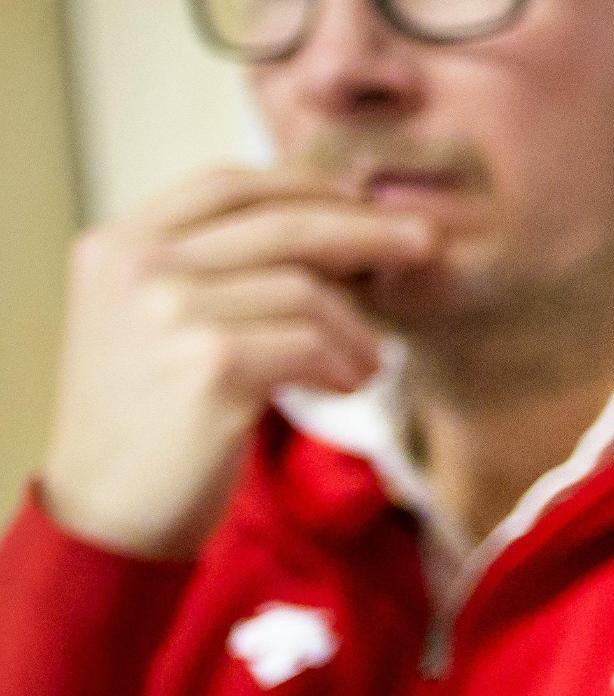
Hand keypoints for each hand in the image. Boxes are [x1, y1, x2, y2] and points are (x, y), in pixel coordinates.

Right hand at [39, 165, 426, 559]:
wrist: (107, 511)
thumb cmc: (150, 412)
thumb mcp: (155, 316)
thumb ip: (216, 263)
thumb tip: (340, 212)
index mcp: (118, 245)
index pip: (227, 185)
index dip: (303, 184)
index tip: (360, 196)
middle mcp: (137, 269)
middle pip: (281, 226)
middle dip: (365, 230)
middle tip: (424, 241)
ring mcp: (170, 313)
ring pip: (307, 292)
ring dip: (354, 330)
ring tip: (366, 361)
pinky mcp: (212, 364)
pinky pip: (313, 344)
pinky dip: (343, 364)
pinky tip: (345, 385)